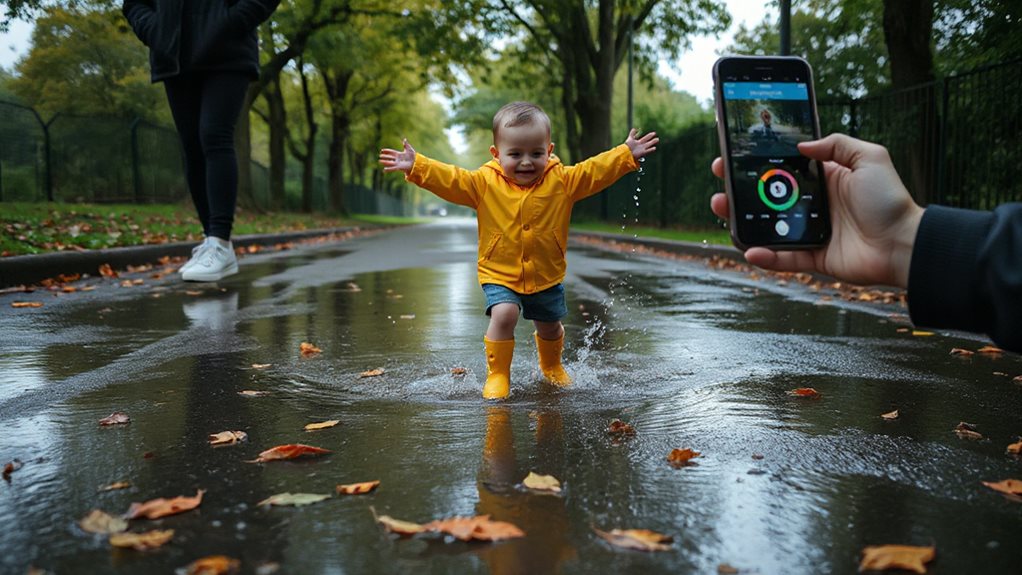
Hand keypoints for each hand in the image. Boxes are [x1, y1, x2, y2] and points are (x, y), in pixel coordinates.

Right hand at [379, 138, 416, 174]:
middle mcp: (397, 159)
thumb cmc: (413, 156)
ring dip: (385, 162)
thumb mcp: (409, 149)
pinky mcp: (399, 167)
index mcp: (399, 154)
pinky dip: (389, 169)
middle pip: (389, 157)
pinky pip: (393, 168)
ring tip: (380, 161)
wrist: (416, 162)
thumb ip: (406, 144)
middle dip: (385, 156)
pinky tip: (384, 170)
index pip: (391, 152)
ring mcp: (397, 163)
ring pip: (390, 162)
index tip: (382, 150)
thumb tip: (404, 139)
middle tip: (380, 156)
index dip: (387, 151)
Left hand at [625, 128, 657, 159]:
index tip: (654, 133)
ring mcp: (642, 149)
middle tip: (656, 135)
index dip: (649, 136)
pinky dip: (651, 149)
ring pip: (649, 145)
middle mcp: (641, 145)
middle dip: (651, 138)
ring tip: (657, 139)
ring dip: (653, 142)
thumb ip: (632, 134)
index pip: (645, 138)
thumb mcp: (630, 139)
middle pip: (647, 141)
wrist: (626, 153)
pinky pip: (648, 151)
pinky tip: (655, 148)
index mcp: (638, 142)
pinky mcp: (642, 152)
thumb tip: (634, 128)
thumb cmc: (627, 147)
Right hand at [709, 133, 924, 287]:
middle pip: (768, 197)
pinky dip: (764, 256)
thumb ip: (837, 144)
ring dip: (741, 219)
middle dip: (739, 189)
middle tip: (721, 181)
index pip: (784, 169)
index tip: (735, 154)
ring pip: (768, 226)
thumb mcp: (870, 158)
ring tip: (722, 209)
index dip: (758, 162)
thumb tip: (803, 145)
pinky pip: (783, 258)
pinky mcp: (814, 259)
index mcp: (824, 180)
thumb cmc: (890, 201)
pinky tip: (748, 249)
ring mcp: (812, 233)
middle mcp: (815, 206)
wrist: (904, 243)